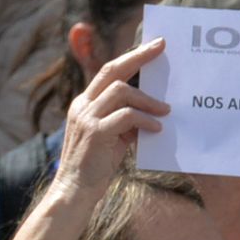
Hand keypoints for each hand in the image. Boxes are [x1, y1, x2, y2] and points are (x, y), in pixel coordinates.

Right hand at [52, 38, 170, 201]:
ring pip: (121, 91)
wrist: (74, 192)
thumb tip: (151, 115)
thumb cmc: (94, 168)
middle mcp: (83, 106)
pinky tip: (156, 129)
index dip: (129, 57)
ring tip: (166, 111)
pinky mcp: (96, 133)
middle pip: (112, 70)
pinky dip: (144, 120)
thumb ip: (125, 123)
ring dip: (147, 100)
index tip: (151, 47)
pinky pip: (126, 116)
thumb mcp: (111, 140)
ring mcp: (87, 118)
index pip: (107, 72)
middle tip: (160, 49)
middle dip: (138, 57)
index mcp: (85, 104)